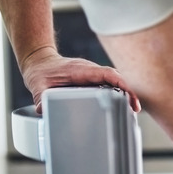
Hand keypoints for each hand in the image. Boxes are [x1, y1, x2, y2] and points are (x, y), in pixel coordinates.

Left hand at [20, 46, 140, 113]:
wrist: (39, 62)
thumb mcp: (37, 86)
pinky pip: (108, 85)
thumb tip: (43, 110)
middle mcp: (89, 71)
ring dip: (124, 93)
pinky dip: (117, 94)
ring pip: (114, 82)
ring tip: (132, 110)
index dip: (120, 83)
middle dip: (127, 91)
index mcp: (80, 70)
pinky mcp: (92, 80)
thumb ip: (41, 99)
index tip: (128, 95)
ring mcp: (92, 75)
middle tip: (135, 109)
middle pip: (115, 78)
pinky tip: (122, 107)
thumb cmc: (41, 72)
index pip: (106, 74)